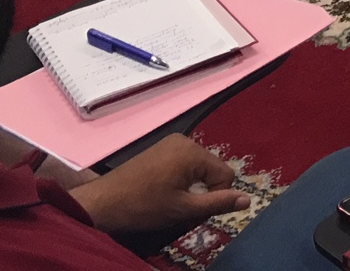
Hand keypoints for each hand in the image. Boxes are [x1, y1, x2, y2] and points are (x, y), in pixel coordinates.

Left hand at [71, 136, 250, 235]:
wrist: (102, 203)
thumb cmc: (143, 207)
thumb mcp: (183, 209)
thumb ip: (217, 203)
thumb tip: (248, 200)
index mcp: (193, 152)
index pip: (225, 173)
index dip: (215, 194)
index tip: (193, 207)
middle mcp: (185, 140)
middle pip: (212, 168)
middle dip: (202, 188)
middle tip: (179, 204)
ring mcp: (171, 142)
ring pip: (198, 166)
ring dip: (191, 184)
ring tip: (169, 198)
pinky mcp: (160, 148)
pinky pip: (184, 162)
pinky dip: (180, 177)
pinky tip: (162, 189)